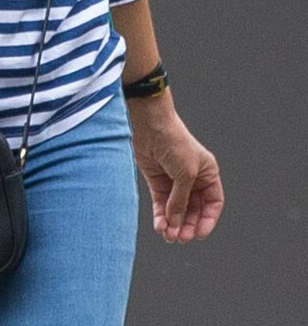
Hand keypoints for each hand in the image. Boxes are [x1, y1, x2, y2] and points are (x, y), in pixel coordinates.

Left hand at [128, 94, 223, 243]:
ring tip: (169, 236)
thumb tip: (175, 223)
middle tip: (181, 238)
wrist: (151, 125)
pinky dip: (161, 216)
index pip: (213, 203)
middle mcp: (192, 178)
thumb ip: (181, 200)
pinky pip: (161, 204)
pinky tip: (160, 226)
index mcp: (207, 173)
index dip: (208, 220)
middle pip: (193, 210)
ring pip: (176, 209)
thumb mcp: (185, 174)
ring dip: (173, 224)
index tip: (199, 234)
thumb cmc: (175, 143)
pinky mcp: (157, 180)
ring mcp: (174, 180)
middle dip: (187, 225)